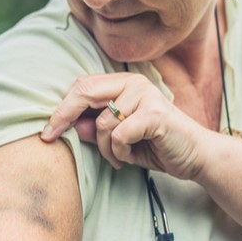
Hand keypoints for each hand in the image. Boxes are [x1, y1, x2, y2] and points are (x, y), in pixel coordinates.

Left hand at [40, 73, 211, 179]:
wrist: (196, 157)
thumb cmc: (157, 145)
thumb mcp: (120, 139)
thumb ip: (97, 129)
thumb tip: (72, 126)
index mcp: (124, 83)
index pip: (83, 86)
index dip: (61, 108)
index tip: (46, 130)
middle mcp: (134, 83)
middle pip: (85, 92)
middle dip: (63, 117)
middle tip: (51, 137)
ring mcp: (146, 95)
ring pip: (102, 123)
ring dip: (105, 149)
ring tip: (119, 157)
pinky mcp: (155, 114)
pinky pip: (118, 135)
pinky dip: (119, 152)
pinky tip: (130, 158)